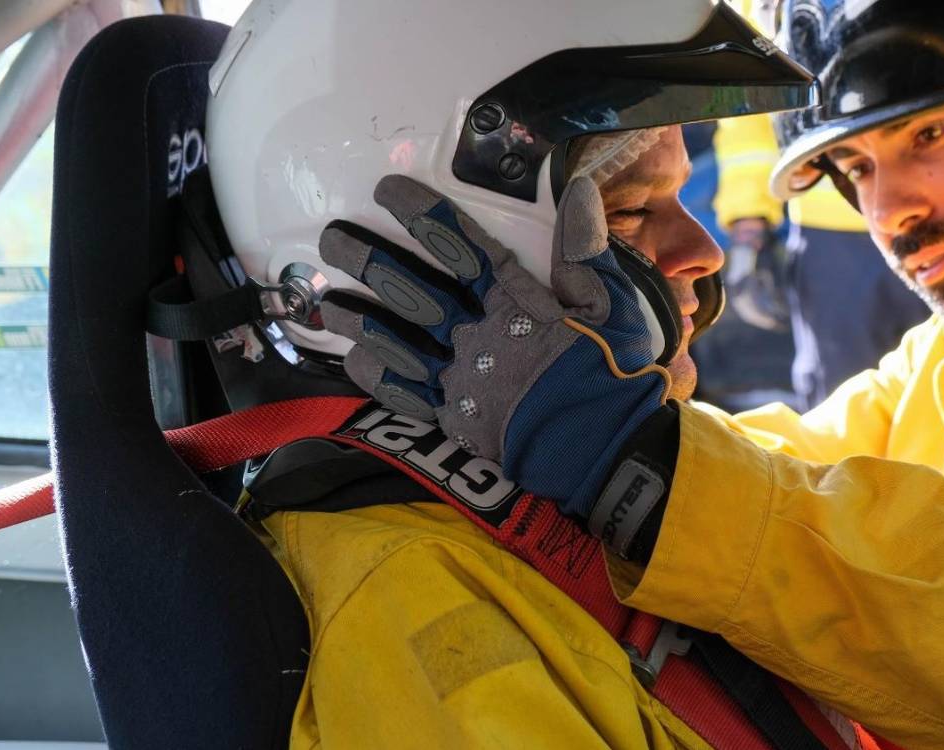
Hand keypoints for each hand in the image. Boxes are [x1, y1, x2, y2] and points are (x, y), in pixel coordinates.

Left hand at [318, 175, 671, 514]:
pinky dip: (377, 375)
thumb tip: (576, 190)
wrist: (605, 454)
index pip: (461, 248)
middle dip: (368, 260)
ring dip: (359, 317)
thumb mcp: (614, 306)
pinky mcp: (457, 420)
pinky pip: (405, 394)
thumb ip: (586, 249)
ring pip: (397, 341)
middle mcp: (478, 336)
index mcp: (517, 303)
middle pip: (412, 291)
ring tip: (329, 299)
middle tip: (332, 238)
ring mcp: (462, 380)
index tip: (387, 191)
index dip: (422, 216)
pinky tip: (354, 358)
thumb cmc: (613, 375)